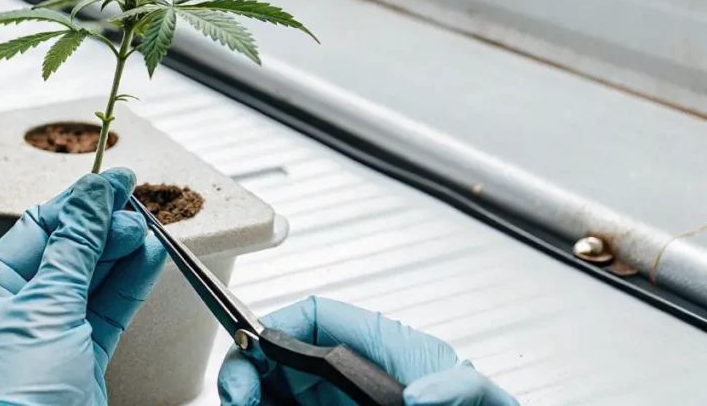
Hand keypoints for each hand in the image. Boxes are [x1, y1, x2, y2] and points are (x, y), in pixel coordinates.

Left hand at [0, 168, 165, 405]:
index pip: (38, 230)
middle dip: (104, 228)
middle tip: (136, 208)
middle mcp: (18, 310)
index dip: (78, 203)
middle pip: (69, 252)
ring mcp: (53, 333)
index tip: (114, 181)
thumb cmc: (20, 390)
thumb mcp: (47, 304)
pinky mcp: (84, 356)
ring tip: (149, 228)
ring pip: (94, 279)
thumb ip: (77, 246)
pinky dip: (132, 283)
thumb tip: (94, 196)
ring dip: (123, 252)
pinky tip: (151, 258)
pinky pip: (110, 309)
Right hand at [218, 297, 518, 405]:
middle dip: (248, 368)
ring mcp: (334, 402)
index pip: (315, 317)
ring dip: (248, 395)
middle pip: (280, 356)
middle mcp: (351, 373)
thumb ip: (458, 387)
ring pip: (273, 390)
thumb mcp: (477, 396)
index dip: (276, 326)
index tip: (253, 346)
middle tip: (237, 394)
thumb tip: (424, 394)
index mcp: (378, 347)